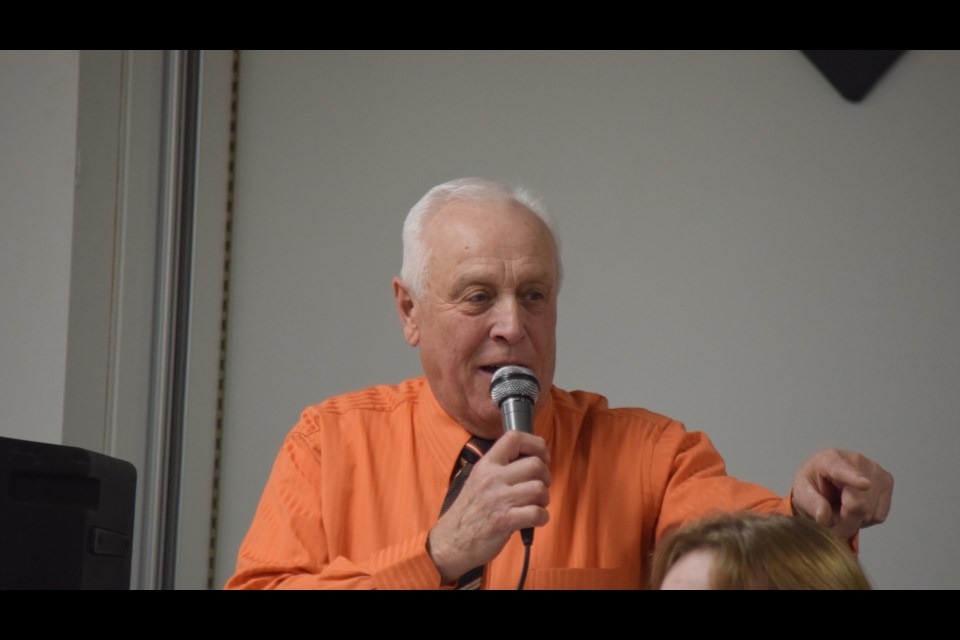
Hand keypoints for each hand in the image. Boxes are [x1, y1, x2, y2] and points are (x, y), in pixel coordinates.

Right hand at [428, 430, 550, 582]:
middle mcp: (492, 478)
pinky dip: (542, 518)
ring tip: (534, 505)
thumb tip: (532, 459)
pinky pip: (538, 513)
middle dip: (545, 477)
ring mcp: (498, 499)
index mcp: (486, 464)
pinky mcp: (505, 521)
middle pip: (536, 464)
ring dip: (544, 499)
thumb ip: (501, 468)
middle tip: (538, 488)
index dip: (536, 444)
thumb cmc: (470, 511)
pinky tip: (532, 520)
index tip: (542, 457)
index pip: (514, 437)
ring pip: (540, 489)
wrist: (452, 541)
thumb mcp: (478, 480)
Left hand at [791, 449, 892, 539]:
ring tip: (841, 507)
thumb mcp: (801, 493)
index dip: (854, 478)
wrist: (825, 484)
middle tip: (831, 515)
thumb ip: (810, 503)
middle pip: (858, 504)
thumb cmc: (812, 485)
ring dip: (854, 519)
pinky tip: (855, 508)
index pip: (842, 470)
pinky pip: (879, 515)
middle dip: (844, 519)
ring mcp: (875, 470)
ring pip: (870, 512)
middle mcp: (856, 460)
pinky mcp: (887, 482)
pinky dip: (866, 519)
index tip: (865, 484)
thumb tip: (823, 515)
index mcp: (829, 460)